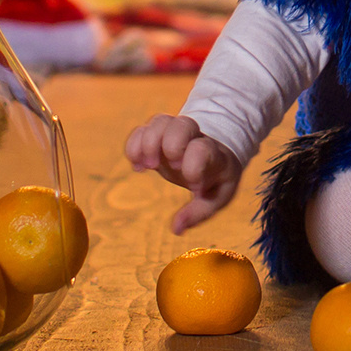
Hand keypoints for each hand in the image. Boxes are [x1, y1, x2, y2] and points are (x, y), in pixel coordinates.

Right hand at [124, 113, 242, 232]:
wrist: (215, 153)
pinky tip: (137, 166)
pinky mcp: (158, 135)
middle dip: (171, 144)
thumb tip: (176, 229)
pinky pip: (142, 129)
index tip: (194, 186)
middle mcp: (195, 138)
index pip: (203, 149)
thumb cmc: (215, 179)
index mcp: (214, 154)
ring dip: (148, 142)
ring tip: (146, 167)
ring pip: (160, 121)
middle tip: (168, 166)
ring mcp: (175, 133)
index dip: (194, 166)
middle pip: (183, 124)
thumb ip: (199, 213)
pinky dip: (134, 144)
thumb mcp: (216, 198)